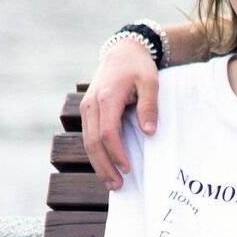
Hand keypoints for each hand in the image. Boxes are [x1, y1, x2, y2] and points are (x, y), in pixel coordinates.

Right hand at [81, 38, 159, 188]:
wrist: (122, 50)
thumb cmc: (138, 67)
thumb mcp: (150, 82)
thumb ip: (149, 107)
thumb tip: (149, 132)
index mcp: (106, 97)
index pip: (107, 133)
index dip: (116, 153)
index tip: (128, 168)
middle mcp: (91, 104)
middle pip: (93, 142)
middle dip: (105, 166)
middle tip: (118, 186)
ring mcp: (86, 108)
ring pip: (87, 142)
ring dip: (98, 164)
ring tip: (111, 183)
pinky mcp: (87, 111)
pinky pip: (88, 137)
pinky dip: (96, 154)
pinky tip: (105, 167)